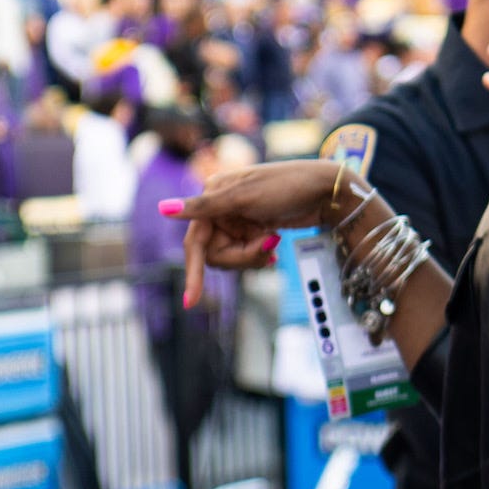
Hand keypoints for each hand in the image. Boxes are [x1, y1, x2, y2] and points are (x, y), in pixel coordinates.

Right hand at [160, 160, 357, 305]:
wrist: (326, 190)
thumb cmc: (287, 186)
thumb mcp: (244, 198)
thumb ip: (203, 207)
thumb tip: (162, 208)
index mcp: (213, 194)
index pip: (195, 241)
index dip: (192, 271)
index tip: (190, 302)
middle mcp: (221, 208)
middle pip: (214, 253)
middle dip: (241, 257)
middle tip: (268, 247)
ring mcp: (238, 220)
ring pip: (231, 256)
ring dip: (252, 256)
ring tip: (274, 242)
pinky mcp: (253, 229)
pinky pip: (246, 254)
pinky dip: (259, 256)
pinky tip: (275, 250)